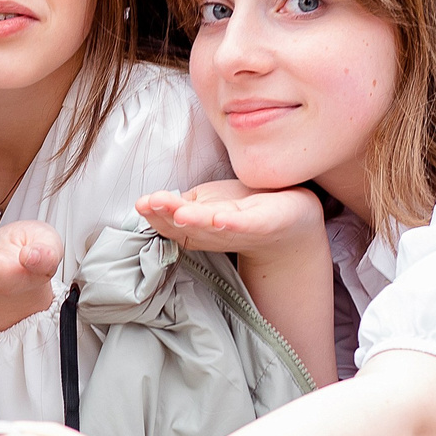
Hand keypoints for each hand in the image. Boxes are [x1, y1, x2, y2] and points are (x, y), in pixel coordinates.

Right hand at [135, 180, 325, 256]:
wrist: (293, 220)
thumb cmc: (246, 208)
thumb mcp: (208, 202)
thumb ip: (182, 203)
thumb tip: (151, 203)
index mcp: (200, 227)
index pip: (171, 223)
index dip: (155, 215)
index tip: (141, 203)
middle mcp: (216, 233)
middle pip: (187, 228)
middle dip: (167, 216)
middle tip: (151, 204)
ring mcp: (241, 231)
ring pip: (212, 228)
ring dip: (195, 221)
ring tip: (179, 213)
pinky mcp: (265, 224)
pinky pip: (247, 225)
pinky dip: (233, 223)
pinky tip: (220, 218)